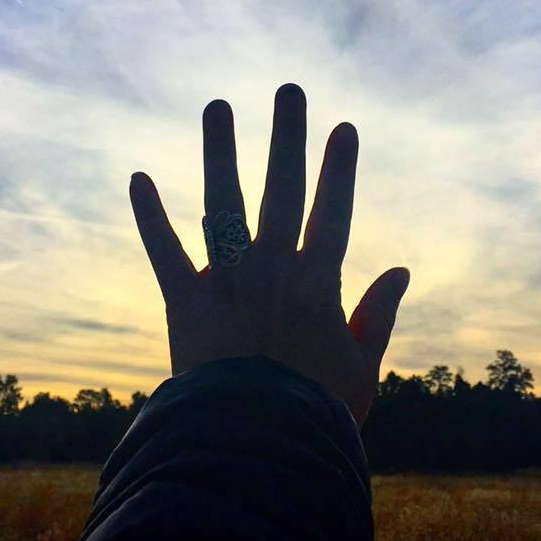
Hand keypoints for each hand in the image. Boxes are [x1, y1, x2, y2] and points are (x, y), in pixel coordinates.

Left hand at [129, 83, 409, 425]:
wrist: (256, 451)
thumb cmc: (316, 415)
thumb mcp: (361, 369)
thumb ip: (379, 315)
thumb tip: (402, 268)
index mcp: (319, 284)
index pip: (334, 213)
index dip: (340, 170)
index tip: (344, 128)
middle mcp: (274, 270)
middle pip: (282, 190)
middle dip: (288, 137)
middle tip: (289, 90)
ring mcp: (228, 282)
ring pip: (223, 203)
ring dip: (220, 152)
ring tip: (218, 106)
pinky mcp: (185, 303)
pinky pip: (164, 252)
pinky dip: (149, 216)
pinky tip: (138, 176)